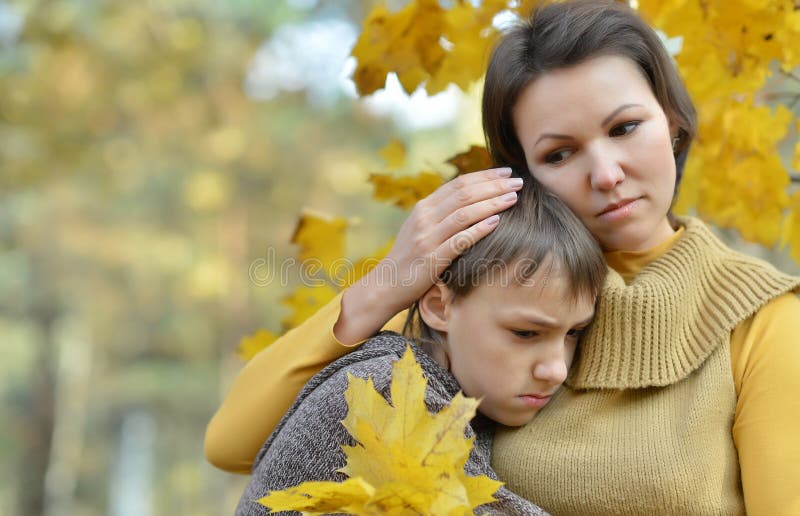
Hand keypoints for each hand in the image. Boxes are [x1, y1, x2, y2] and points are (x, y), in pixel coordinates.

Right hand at [334, 167, 522, 343]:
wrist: (385, 286)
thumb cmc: (409, 259)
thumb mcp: (419, 230)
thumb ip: (439, 215)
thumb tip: (469, 200)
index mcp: (423, 208)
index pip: (457, 184)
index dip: (484, 176)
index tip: (506, 172)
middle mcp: (424, 218)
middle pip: (464, 194)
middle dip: (493, 185)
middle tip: (518, 181)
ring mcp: (427, 238)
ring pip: (463, 213)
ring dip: (491, 203)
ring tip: (513, 197)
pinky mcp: (432, 259)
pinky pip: (459, 240)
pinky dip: (479, 229)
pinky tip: (496, 222)